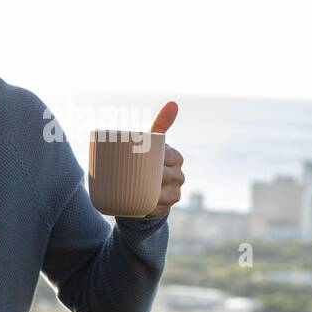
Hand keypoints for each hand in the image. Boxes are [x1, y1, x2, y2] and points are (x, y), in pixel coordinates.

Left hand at [147, 101, 184, 218]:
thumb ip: (159, 123)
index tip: (142, 156)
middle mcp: (179, 177)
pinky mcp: (164, 209)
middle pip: (168, 175)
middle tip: (132, 170)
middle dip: (154, 174)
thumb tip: (174, 103)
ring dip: (154, 192)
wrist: (138, 187)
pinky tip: (145, 205)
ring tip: (136, 186)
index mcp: (176, 159)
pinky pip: (159, 209)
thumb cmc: (145, 158)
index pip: (171, 156)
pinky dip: (152, 207)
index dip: (158, 157)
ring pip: (167, 193)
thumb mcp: (150, 140)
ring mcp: (173, 193)